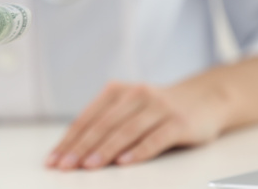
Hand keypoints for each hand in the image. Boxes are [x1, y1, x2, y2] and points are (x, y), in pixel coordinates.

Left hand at [45, 81, 227, 170]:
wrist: (204, 99)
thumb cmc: (157, 110)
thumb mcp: (128, 109)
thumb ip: (105, 124)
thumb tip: (71, 152)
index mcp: (117, 91)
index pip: (87, 119)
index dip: (69, 140)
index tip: (53, 160)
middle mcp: (136, 94)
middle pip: (103, 125)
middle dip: (80, 147)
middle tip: (64, 166)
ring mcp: (159, 107)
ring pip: (126, 131)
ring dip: (105, 150)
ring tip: (88, 166)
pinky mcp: (179, 122)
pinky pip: (156, 138)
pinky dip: (139, 151)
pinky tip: (124, 163)